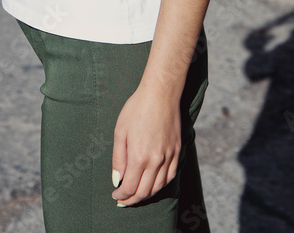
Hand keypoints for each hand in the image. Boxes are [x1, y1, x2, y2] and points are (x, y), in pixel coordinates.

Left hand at [111, 84, 181, 206]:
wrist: (161, 94)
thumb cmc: (137, 109)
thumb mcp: (120, 131)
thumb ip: (118, 158)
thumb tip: (117, 179)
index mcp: (139, 157)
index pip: (130, 187)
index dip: (121, 195)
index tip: (115, 195)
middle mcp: (156, 161)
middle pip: (144, 191)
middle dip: (132, 199)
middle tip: (123, 200)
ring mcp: (169, 156)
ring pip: (158, 187)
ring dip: (146, 195)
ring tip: (137, 195)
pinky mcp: (177, 151)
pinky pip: (170, 176)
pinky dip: (161, 185)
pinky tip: (154, 184)